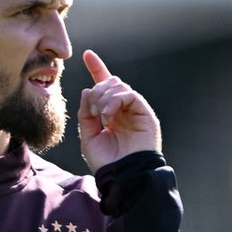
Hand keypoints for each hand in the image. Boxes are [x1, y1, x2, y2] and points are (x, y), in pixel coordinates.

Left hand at [78, 49, 161, 172]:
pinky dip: (114, 101)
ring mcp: (136, 111)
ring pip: (118, 85)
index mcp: (111, 114)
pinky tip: (108, 116)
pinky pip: (129, 93)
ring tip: (100, 116)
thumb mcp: (88, 137)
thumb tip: (87, 89)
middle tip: (92, 112)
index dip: (97, 69)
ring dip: (103, 97)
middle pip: (109, 82)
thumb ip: (85, 114)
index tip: (87, 54)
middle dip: (96, 91)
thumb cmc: (107, 163)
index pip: (104, 87)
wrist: (123, 177)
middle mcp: (124, 110)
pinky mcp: (145, 113)